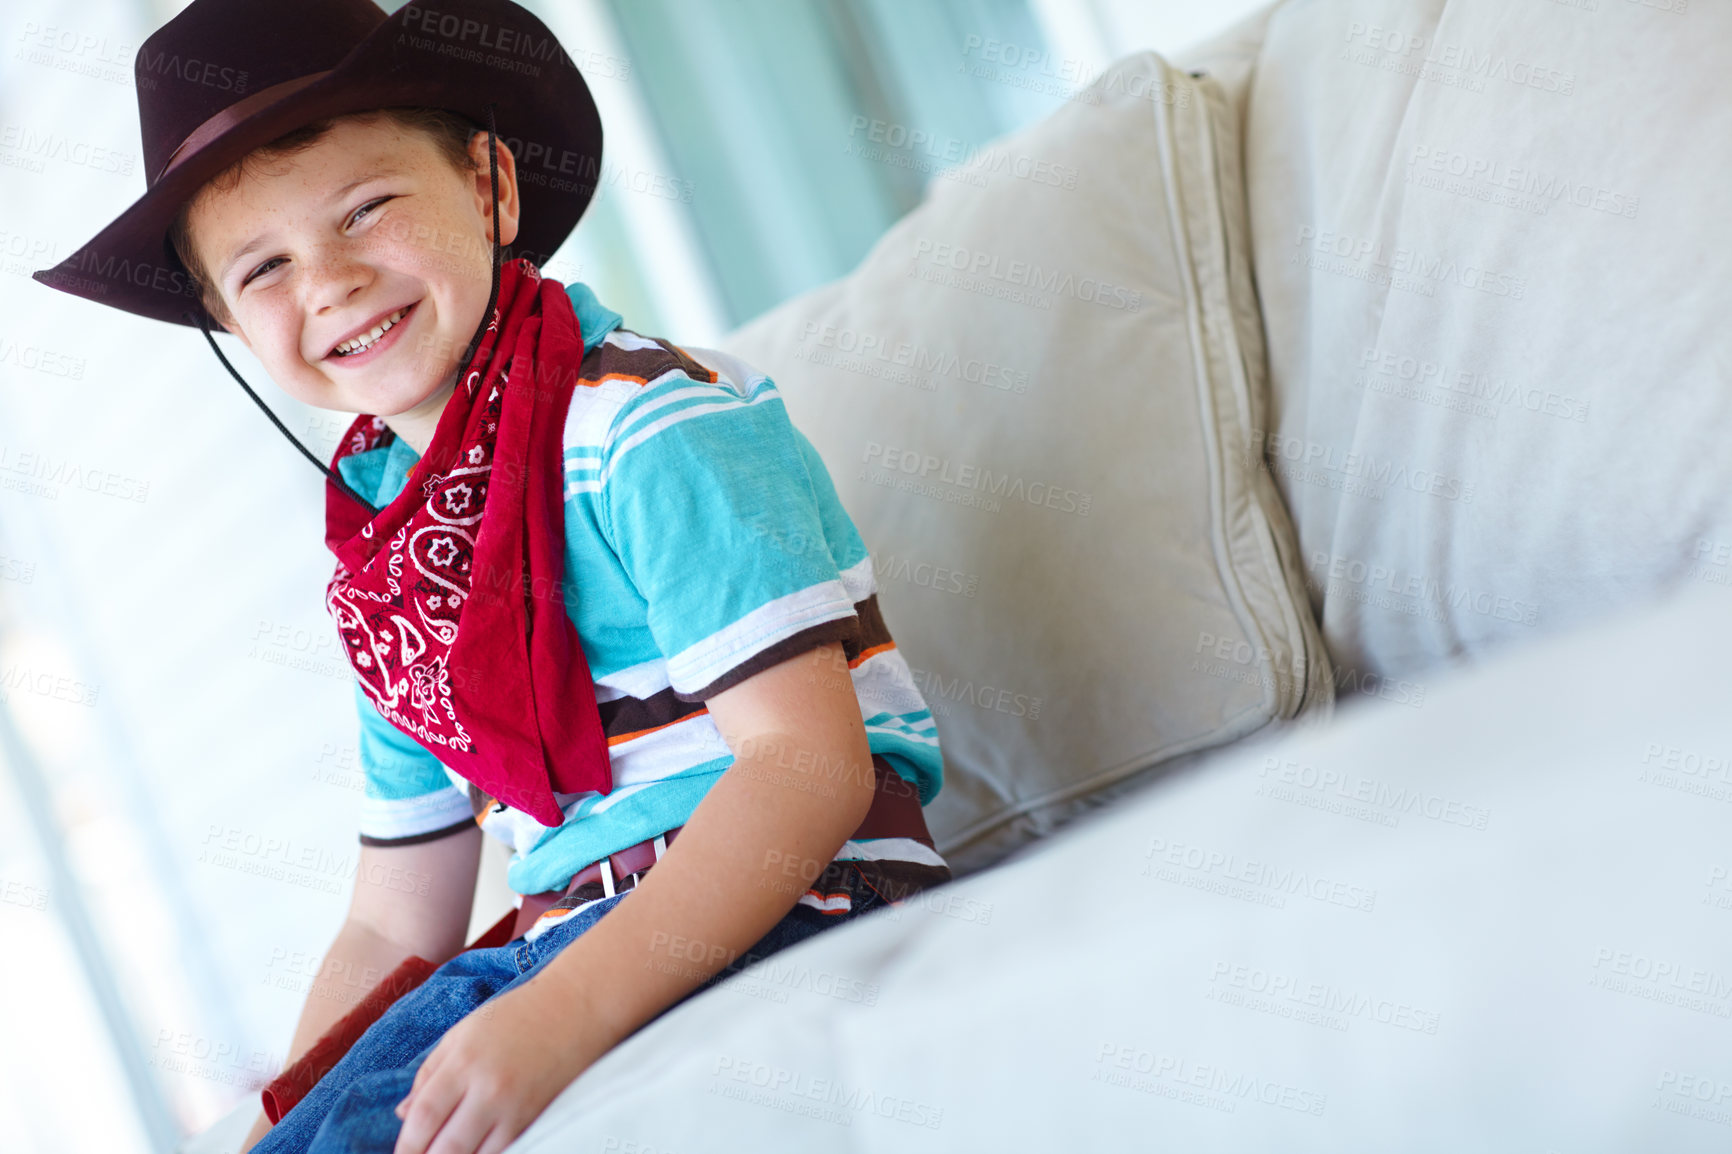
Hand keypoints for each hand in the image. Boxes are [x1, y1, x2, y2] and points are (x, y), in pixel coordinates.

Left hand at [392, 974, 603, 1153]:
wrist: (577, 1008)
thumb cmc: (516, 1016)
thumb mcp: (463, 1033)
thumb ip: (429, 1072)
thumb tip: (402, 1114)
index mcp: (463, 1061)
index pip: (423, 1118)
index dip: (406, 1145)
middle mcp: (488, 1088)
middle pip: (445, 1148)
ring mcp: (516, 1107)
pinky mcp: (538, 1118)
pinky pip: (506, 1152)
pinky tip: (475, 1152)